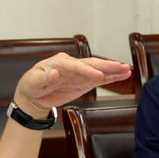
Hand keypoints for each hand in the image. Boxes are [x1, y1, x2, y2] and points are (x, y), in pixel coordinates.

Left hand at [14, 53, 131, 116]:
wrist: (33, 95)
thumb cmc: (31, 85)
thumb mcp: (33, 82)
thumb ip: (44, 78)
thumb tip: (55, 73)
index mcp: (59, 62)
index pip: (76, 65)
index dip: (87, 70)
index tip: (98, 75)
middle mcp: (72, 65)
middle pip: (91, 64)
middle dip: (105, 65)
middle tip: (120, 66)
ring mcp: (79, 74)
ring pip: (99, 70)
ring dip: (113, 70)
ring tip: (127, 69)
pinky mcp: (84, 82)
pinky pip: (100, 79)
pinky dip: (112, 77)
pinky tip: (124, 75)